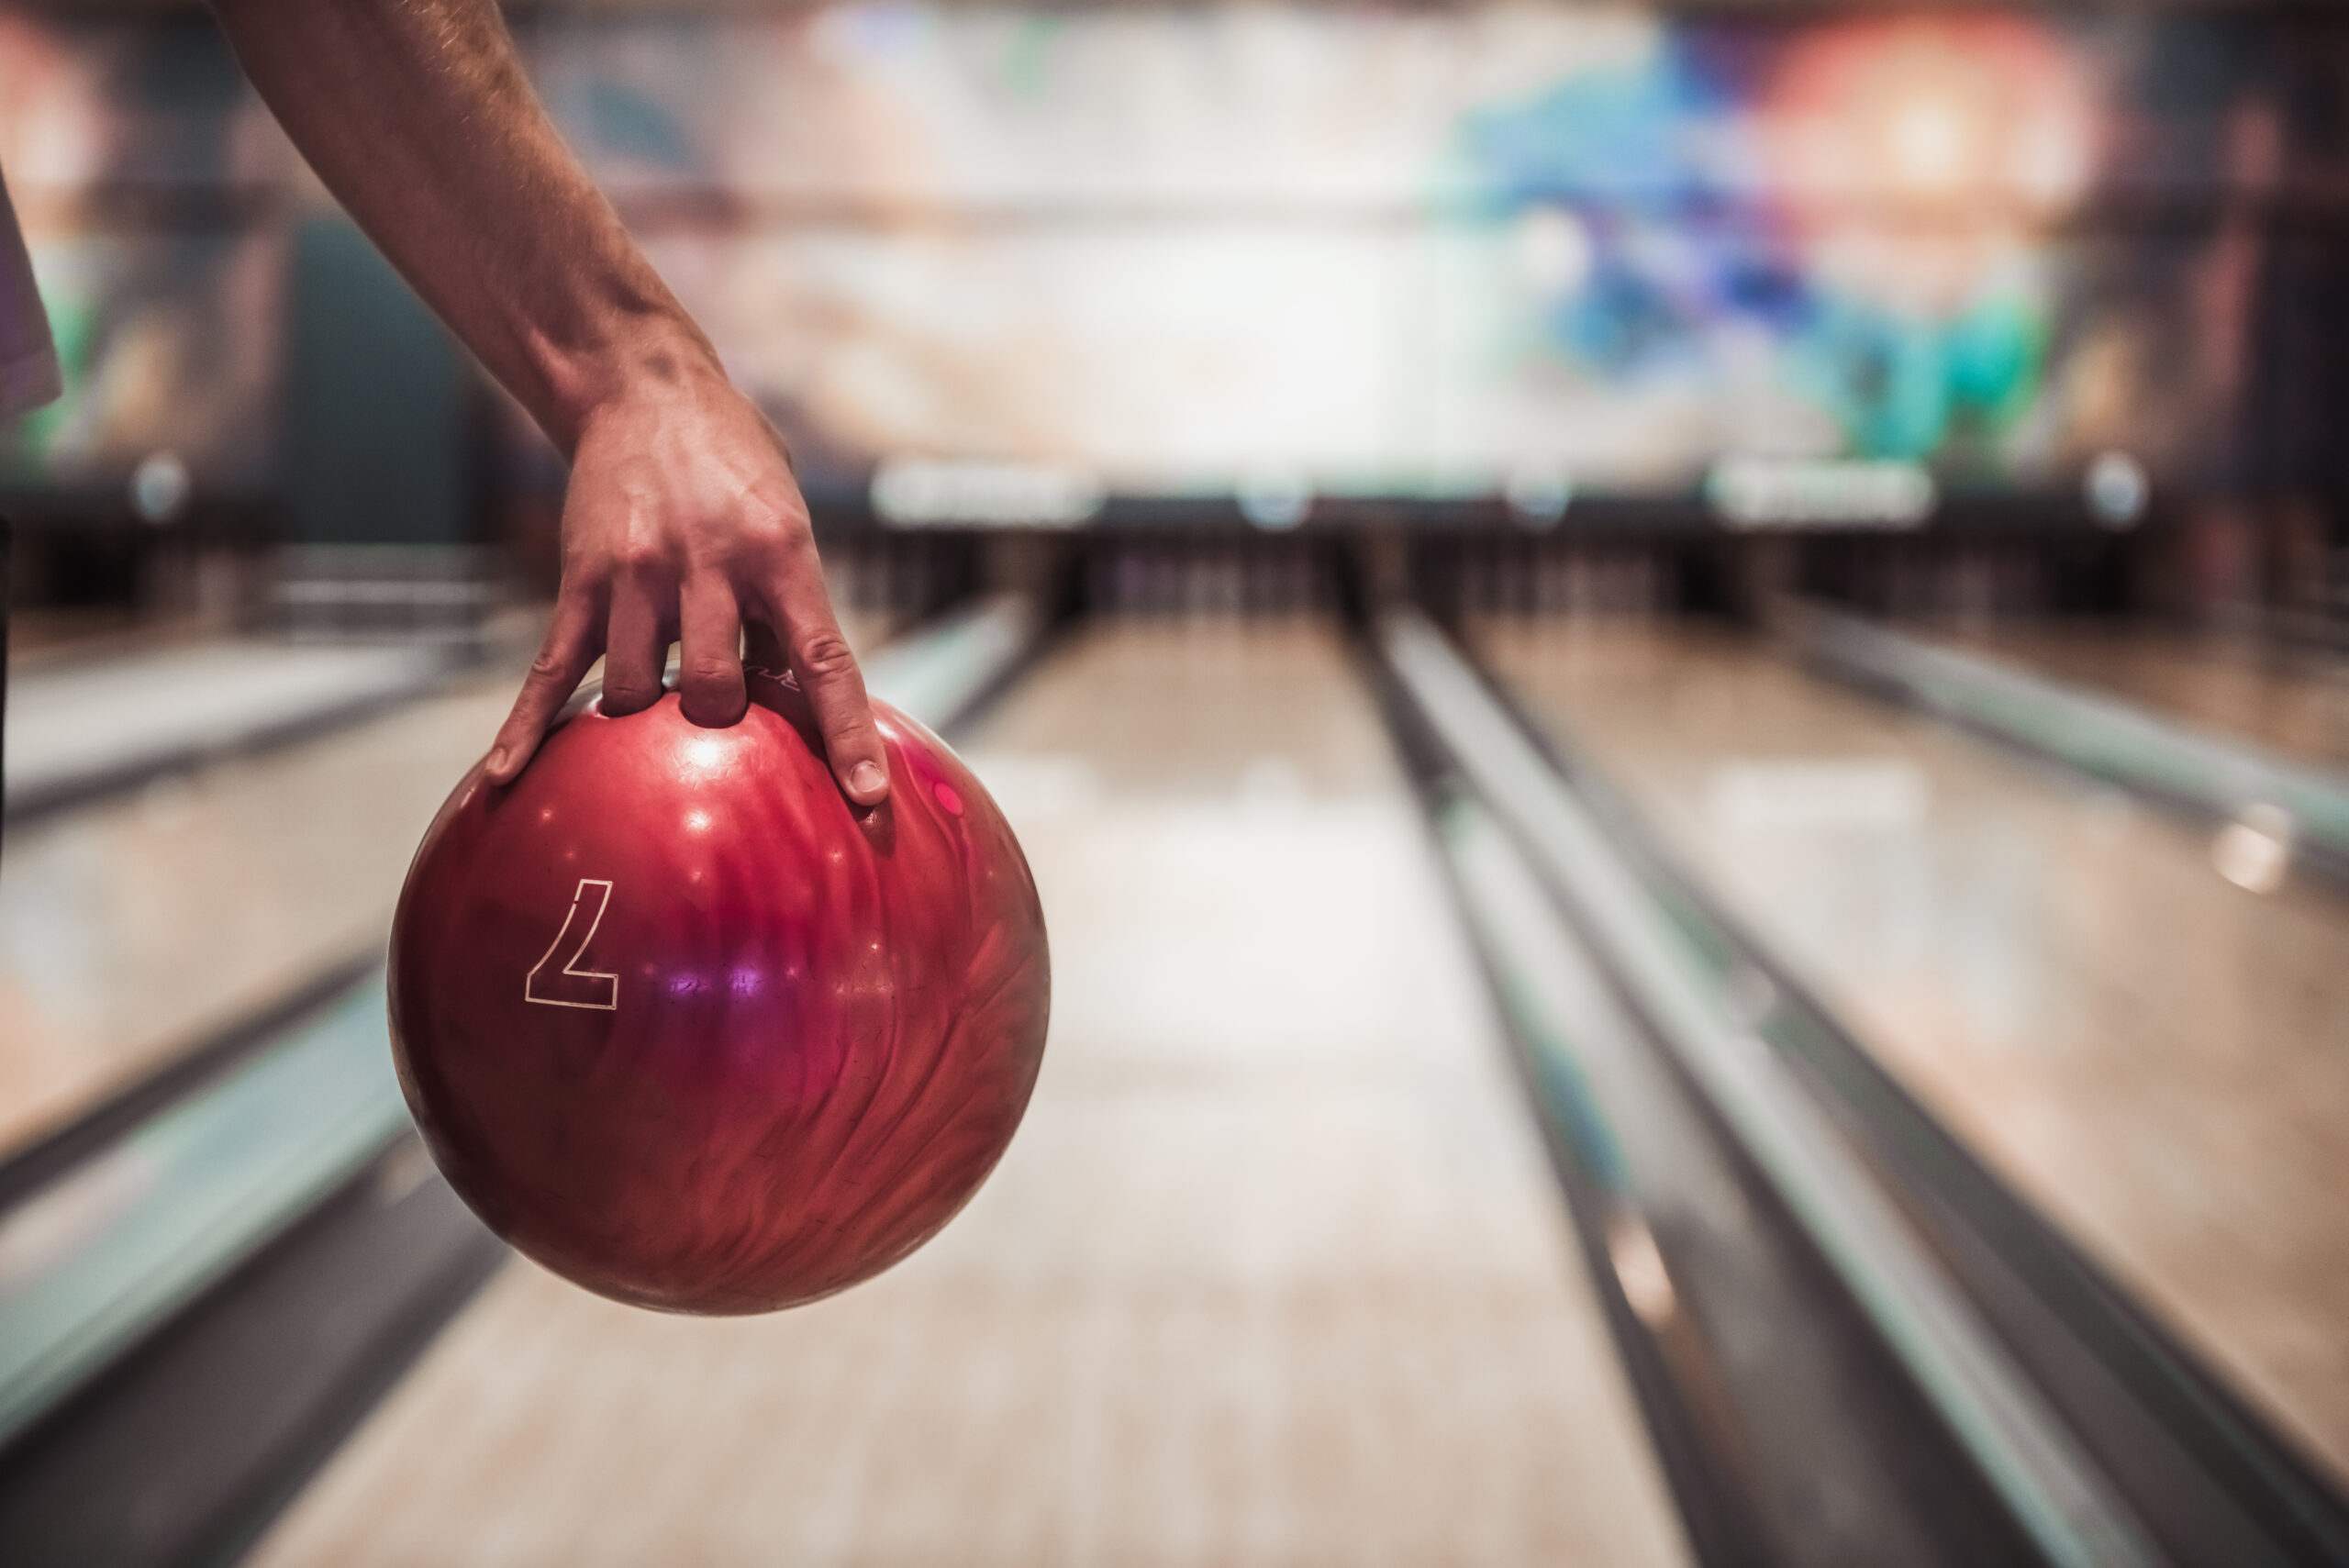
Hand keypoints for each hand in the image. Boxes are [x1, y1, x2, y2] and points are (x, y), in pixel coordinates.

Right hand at [482, 353, 887, 804]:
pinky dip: (530, 727)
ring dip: (651, 716)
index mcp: (780, 551)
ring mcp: (637, 575)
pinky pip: (555, 669)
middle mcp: (708, 565)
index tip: (867, 795)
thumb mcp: (788, 520)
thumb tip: (795, 699)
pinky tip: (508, 776)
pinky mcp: (581, 580)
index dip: (847, 732)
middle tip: (723, 706)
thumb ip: (791, 607)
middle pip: (716, 693)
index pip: (824, 659)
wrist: (644, 389)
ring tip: (659, 696)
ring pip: (637, 694)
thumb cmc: (734, 464)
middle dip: (723, 720)